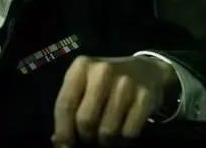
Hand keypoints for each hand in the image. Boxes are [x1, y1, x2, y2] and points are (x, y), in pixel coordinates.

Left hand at [52, 55, 178, 146]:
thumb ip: (71, 106)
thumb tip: (59, 141)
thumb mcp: (85, 83)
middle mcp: (102, 71)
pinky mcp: (145, 97)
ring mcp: (125, 83)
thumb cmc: (106, 80)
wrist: (146, 70)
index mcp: (81, 66)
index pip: (65, 104)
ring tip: (106, 135)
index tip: (64, 146)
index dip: (63, 130)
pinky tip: (122, 131)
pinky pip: (129, 133)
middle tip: (89, 138)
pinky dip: (123, 140)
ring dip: (105, 141)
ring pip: (108, 131)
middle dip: (86, 137)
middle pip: (86, 120)